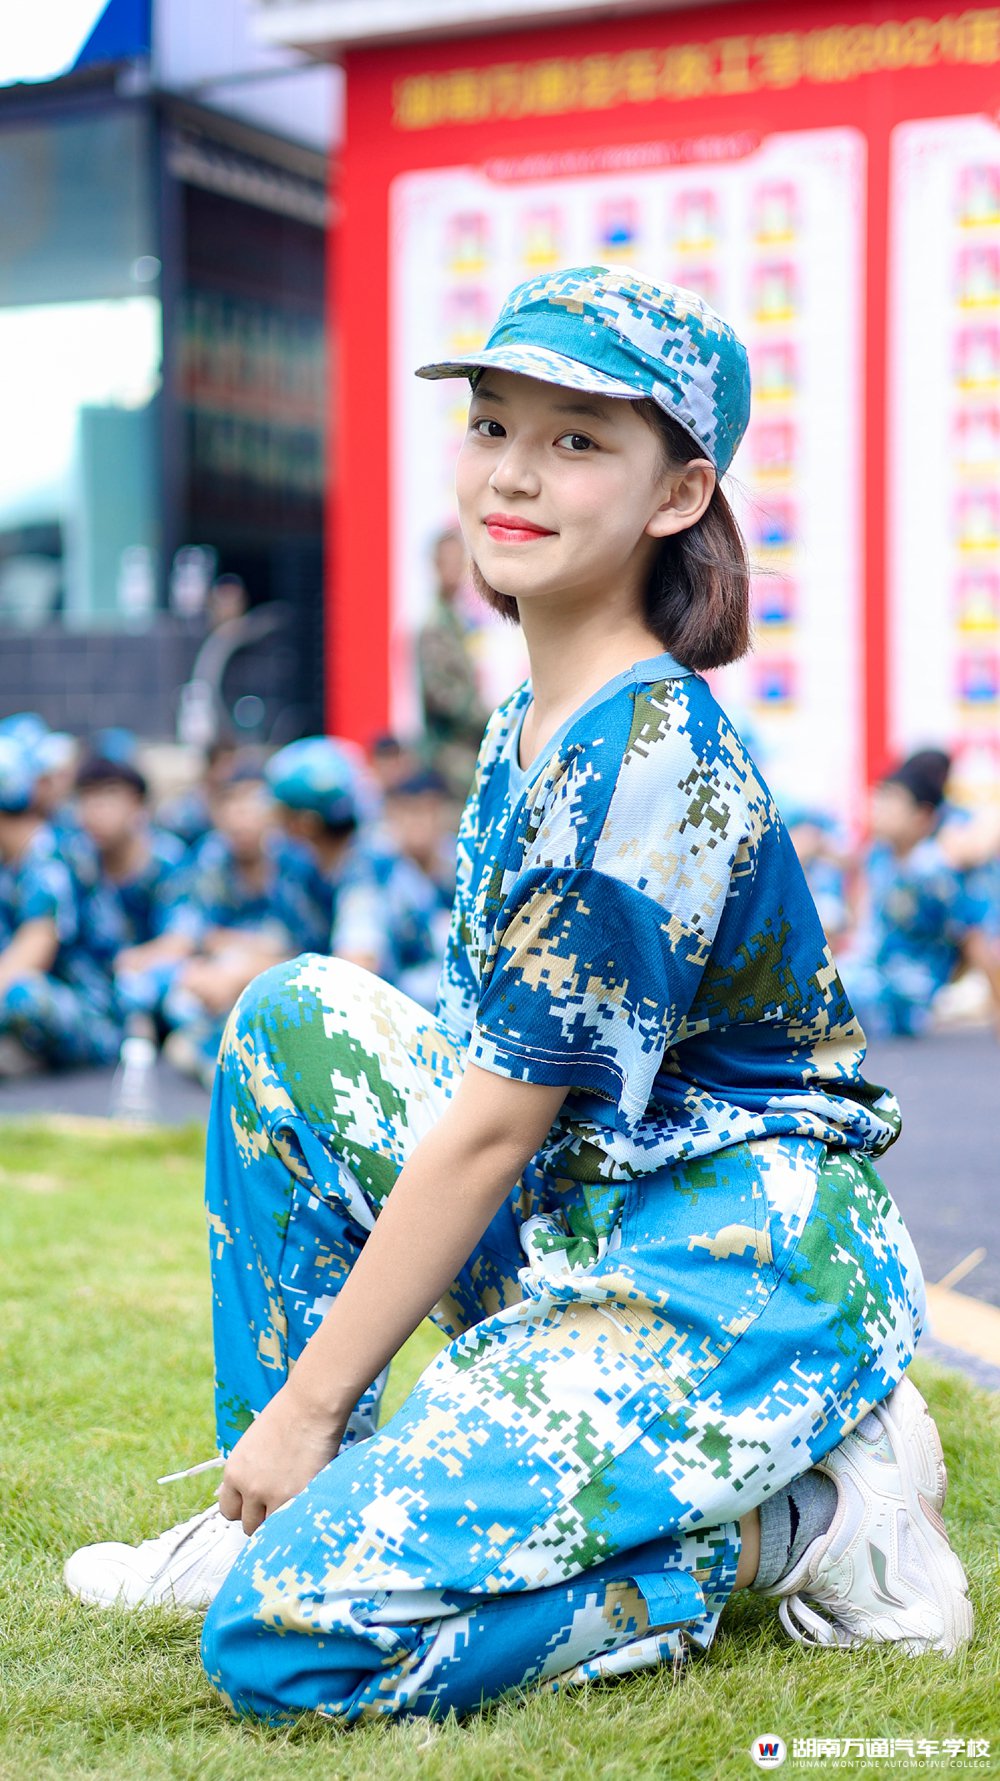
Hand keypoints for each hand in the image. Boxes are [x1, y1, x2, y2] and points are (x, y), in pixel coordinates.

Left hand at [218, 1381, 346, 1534]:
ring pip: (272, 1529)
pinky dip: (300, 1515)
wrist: (311, 1404)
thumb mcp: (252, 1446)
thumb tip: (234, 1493)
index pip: (228, 1511)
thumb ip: (244, 1473)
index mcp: (234, 1472)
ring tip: (295, 1501)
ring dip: (282, 1519)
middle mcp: (249, 1487)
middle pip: (248, 1525)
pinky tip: (308, 1500)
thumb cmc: (287, 1416)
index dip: (244, 1509)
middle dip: (263, 1517)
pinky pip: (294, 1521)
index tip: (255, 1506)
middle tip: (279, 1503)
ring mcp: (273, 1495)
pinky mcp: (298, 1497)